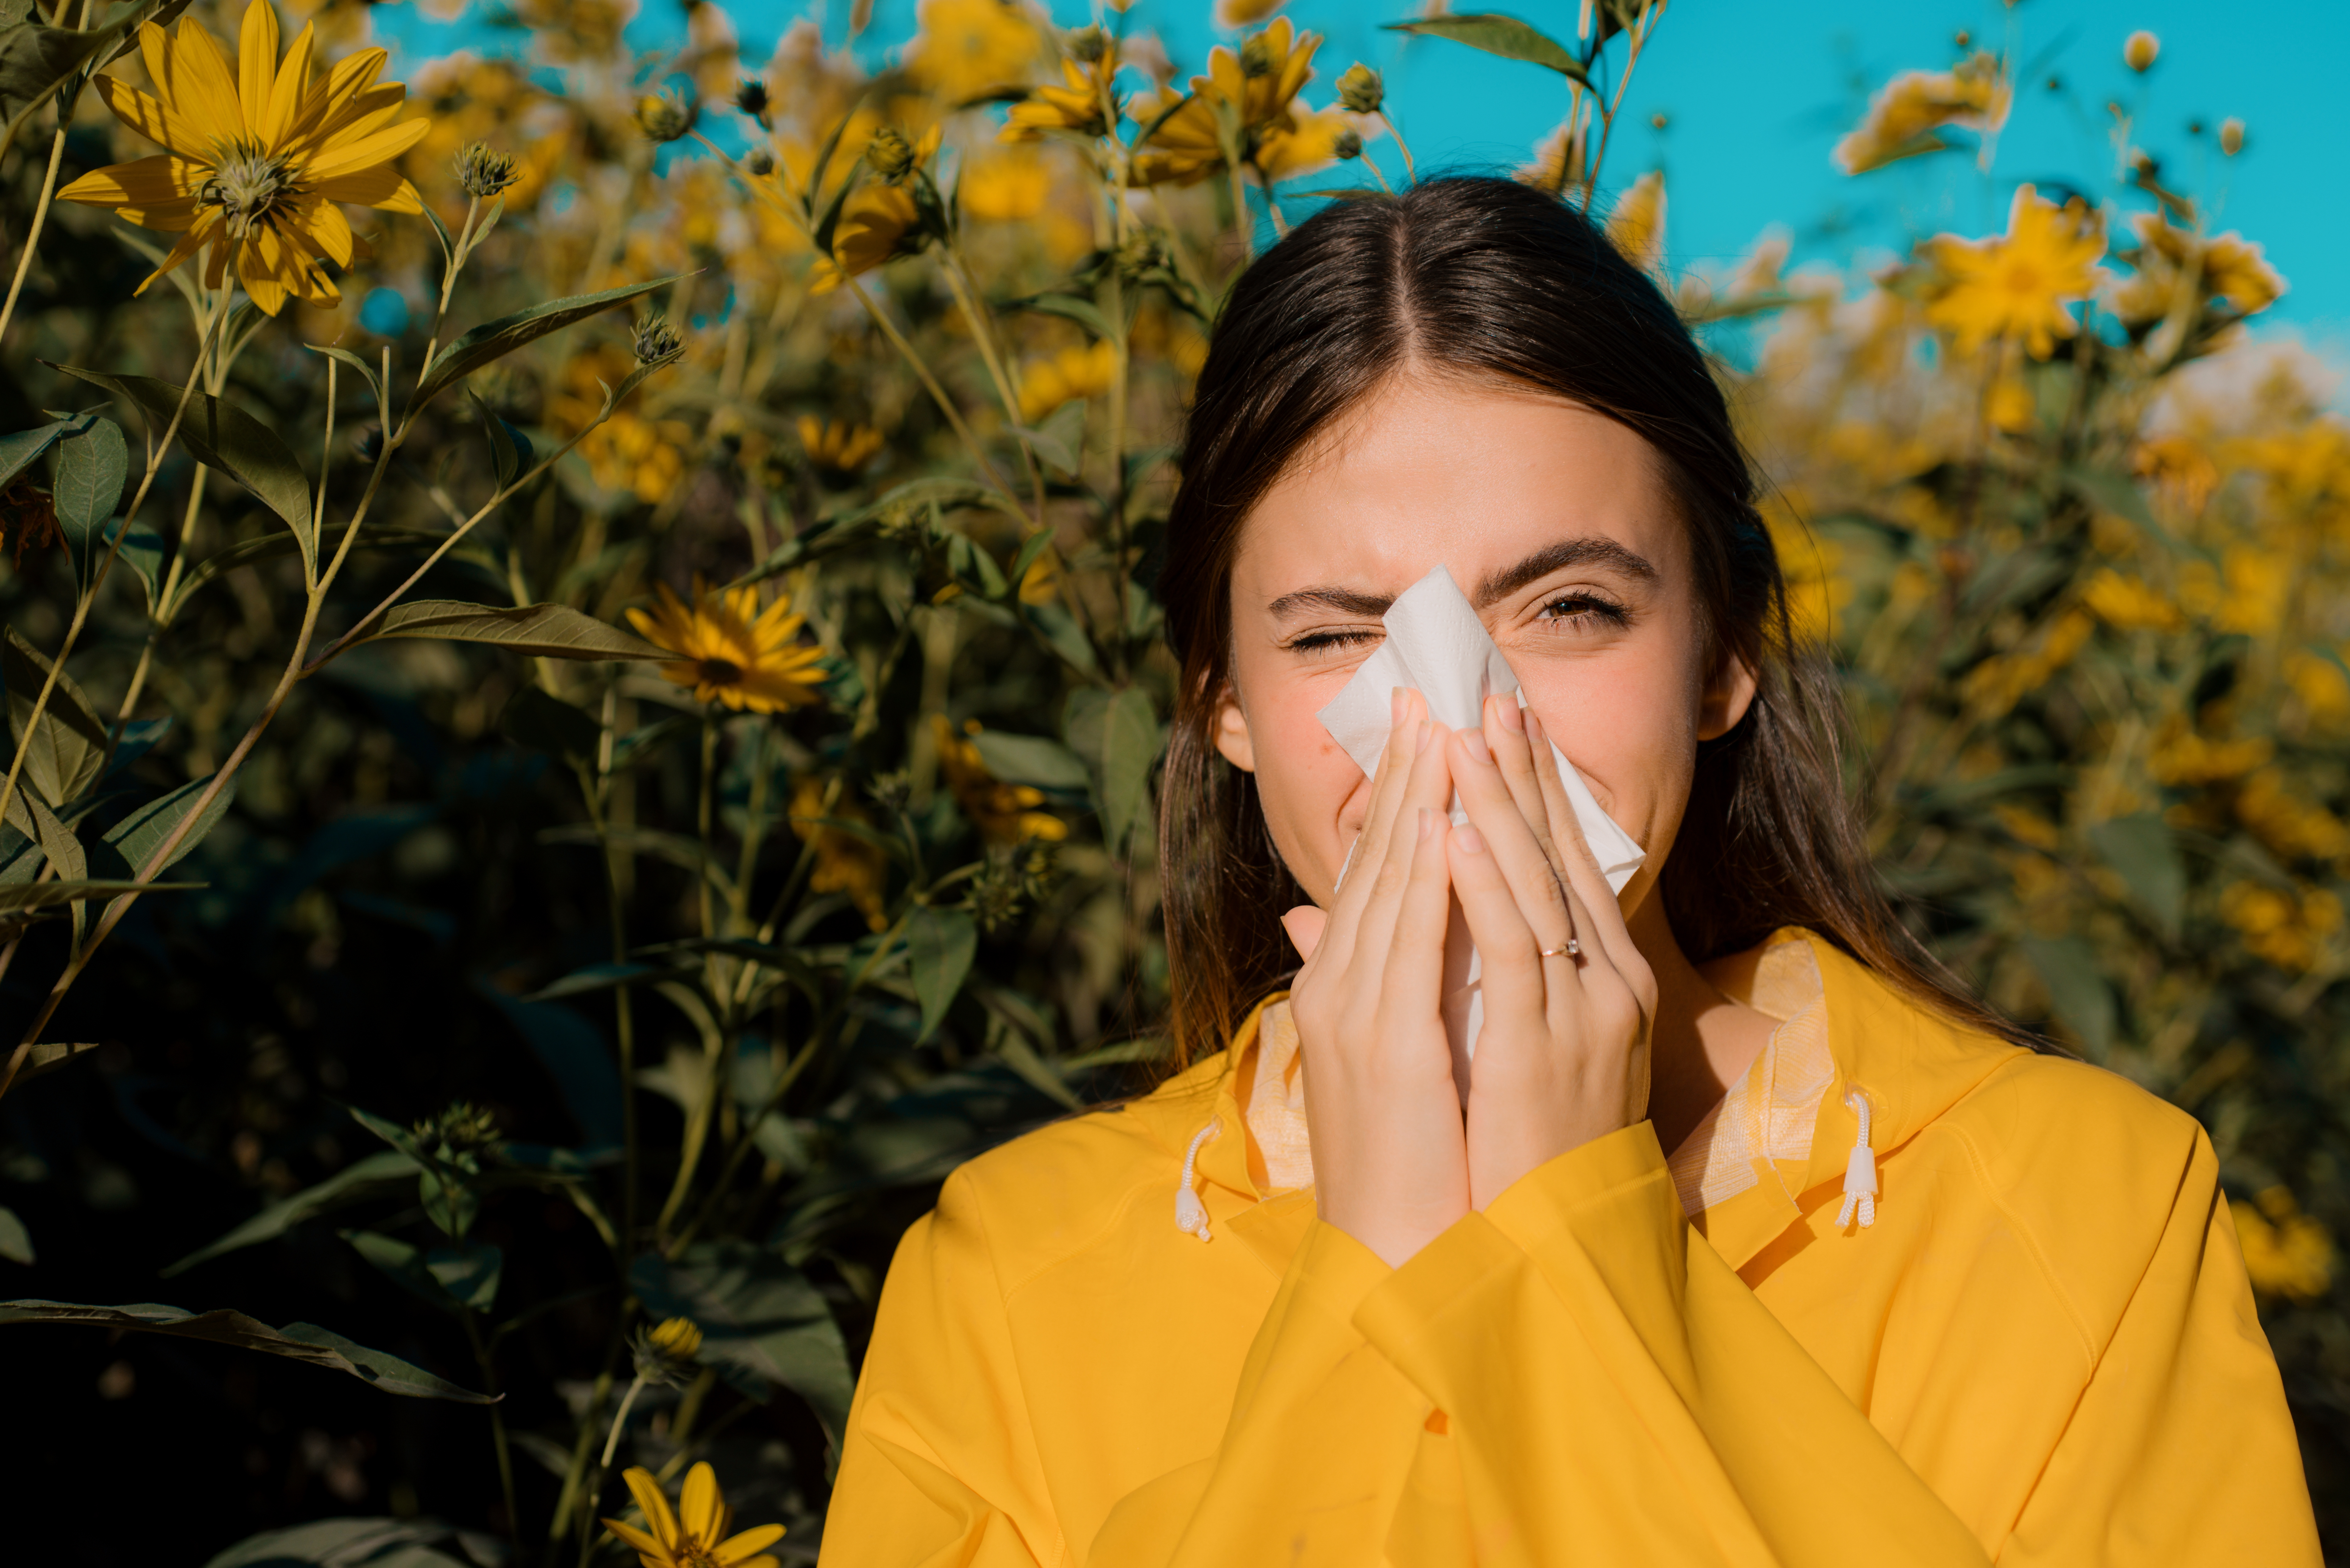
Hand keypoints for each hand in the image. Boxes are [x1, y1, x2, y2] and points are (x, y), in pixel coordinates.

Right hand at [1281, 689, 1471, 1267]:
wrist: (1392, 1252)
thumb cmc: (1402, 1161)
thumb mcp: (1385, 1060)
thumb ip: (1365, 983)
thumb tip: (1328, 925)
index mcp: (1342, 990)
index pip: (1375, 875)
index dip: (1399, 797)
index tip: (1425, 727)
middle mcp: (1338, 989)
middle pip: (1376, 864)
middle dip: (1406, 777)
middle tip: (1431, 695)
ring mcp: (1355, 1012)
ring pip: (1389, 885)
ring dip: (1416, 803)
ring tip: (1440, 730)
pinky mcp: (1385, 1042)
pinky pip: (1409, 944)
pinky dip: (1424, 880)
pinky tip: (1441, 824)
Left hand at [1446, 695, 1656, 1209]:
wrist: (1558, 1246)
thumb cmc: (1527, 1147)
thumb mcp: (1506, 1043)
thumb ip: (1463, 971)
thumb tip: (1378, 913)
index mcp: (1606, 981)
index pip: (1566, 865)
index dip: (1534, 792)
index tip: (1501, 725)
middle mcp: (1609, 986)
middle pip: (1559, 859)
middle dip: (1521, 776)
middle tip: (1485, 699)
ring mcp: (1586, 1015)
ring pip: (1534, 889)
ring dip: (1495, 809)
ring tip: (1457, 741)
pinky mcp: (1546, 1048)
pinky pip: (1511, 951)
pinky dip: (1480, 888)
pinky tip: (1449, 836)